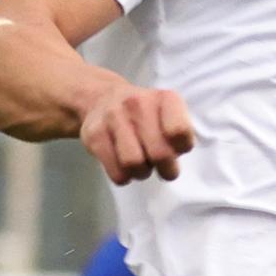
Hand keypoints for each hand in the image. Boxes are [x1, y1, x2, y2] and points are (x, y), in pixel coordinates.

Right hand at [80, 79, 195, 183]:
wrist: (103, 99)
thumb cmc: (145, 115)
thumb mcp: (169, 114)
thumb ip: (180, 134)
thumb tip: (174, 163)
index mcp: (164, 98)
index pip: (179, 132)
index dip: (181, 148)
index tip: (177, 148)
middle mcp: (138, 103)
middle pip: (159, 153)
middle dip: (165, 169)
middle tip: (163, 168)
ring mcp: (113, 117)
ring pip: (133, 164)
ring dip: (141, 173)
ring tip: (142, 166)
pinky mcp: (94, 135)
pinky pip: (116, 172)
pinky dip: (124, 177)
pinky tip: (124, 167)